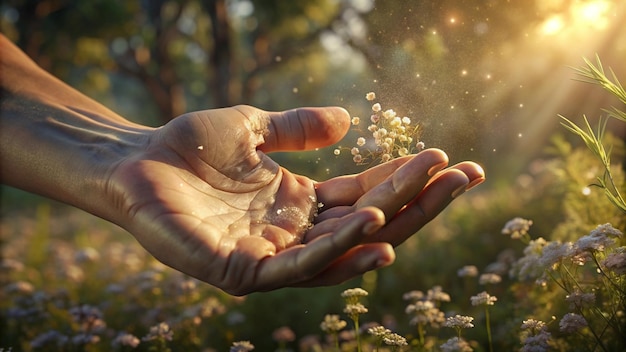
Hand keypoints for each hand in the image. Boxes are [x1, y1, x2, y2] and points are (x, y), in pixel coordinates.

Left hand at [107, 105, 483, 294]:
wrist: (133, 162)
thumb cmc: (187, 148)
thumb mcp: (252, 129)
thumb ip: (297, 128)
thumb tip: (349, 120)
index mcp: (301, 205)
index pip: (367, 195)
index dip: (407, 180)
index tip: (448, 159)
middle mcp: (294, 234)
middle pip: (369, 223)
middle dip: (419, 201)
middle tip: (464, 174)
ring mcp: (272, 256)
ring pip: (343, 248)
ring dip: (390, 220)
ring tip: (432, 188)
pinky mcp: (242, 271)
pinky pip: (299, 265)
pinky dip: (337, 248)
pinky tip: (372, 222)